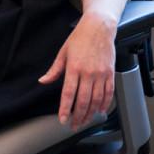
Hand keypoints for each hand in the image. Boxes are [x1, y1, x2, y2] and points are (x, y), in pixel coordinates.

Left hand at [38, 16, 115, 130]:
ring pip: (96, 100)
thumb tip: (43, 81)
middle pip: (83, 101)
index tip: (63, 119)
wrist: (99, 27)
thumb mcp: (63, 52)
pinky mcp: (110, 73)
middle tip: (74, 125)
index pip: (68, 94)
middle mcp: (88, 73)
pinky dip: (105, 104)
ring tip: (85, 121)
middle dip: (78, 116)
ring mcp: (101, 74)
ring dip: (90, 113)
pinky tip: (100, 110)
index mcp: (74, 68)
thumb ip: (54, 70)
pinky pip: (109, 93)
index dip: (65, 109)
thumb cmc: (80, 38)